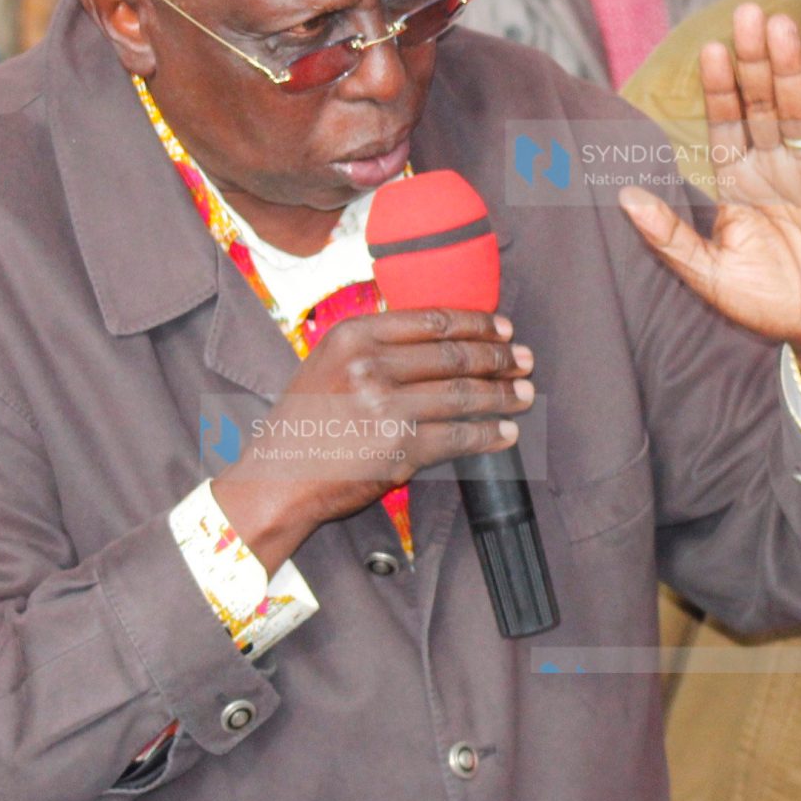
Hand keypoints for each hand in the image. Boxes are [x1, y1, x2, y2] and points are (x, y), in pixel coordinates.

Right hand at [209, 308, 534, 573]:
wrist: (276, 479)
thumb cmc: (304, 424)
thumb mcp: (328, 364)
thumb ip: (375, 347)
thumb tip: (441, 337)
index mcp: (354, 336)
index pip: (433, 321)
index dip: (478, 324)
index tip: (503, 328)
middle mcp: (371, 365)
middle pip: (455, 356)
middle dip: (499, 358)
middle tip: (523, 360)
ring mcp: (386, 407)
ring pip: (464, 395)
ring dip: (503, 395)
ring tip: (524, 395)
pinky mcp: (399, 448)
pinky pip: (459, 436)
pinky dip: (489, 434)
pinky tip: (505, 432)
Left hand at [619, 2, 800, 356]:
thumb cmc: (766, 304)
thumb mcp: (709, 275)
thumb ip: (669, 237)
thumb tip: (625, 197)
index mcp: (737, 182)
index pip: (725, 124)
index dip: (720, 88)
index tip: (712, 50)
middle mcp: (773, 168)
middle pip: (761, 104)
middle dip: (754, 61)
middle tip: (750, 15)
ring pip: (799, 112)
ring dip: (792, 70)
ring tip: (783, 28)